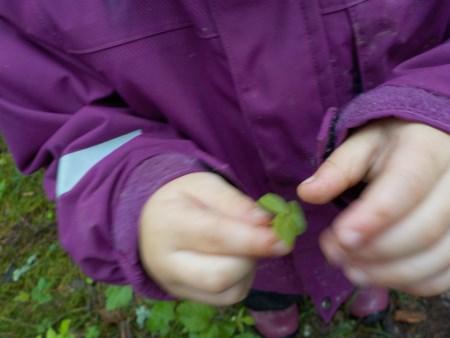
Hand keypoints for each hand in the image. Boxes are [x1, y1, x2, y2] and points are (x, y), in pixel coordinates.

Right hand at [139, 172, 290, 304]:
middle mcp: (165, 261)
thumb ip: (234, 202)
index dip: (251, 240)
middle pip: (218, 275)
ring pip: (226, 291)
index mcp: (168, 223)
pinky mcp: (187, 297)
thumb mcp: (205, 185)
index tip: (282, 240)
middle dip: (251, 257)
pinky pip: (227, 297)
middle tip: (265, 237)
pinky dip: (243, 278)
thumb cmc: (183, 198)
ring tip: (245, 244)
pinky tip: (238, 258)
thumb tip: (264, 223)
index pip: (214, 236)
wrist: (152, 220)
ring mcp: (173, 284)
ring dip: (249, 268)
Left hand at [298, 119, 449, 295]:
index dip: (372, 217)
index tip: (339, 236)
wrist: (430, 147)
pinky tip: (377, 274)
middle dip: (372, 250)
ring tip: (349, 268)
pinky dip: (408, 283)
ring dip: (387, 272)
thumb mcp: (362, 144)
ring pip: (437, 258)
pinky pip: (444, 275)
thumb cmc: (392, 144)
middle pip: (423, 229)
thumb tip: (307, 193)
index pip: (406, 187)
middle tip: (333, 252)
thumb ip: (337, 168)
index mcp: (429, 149)